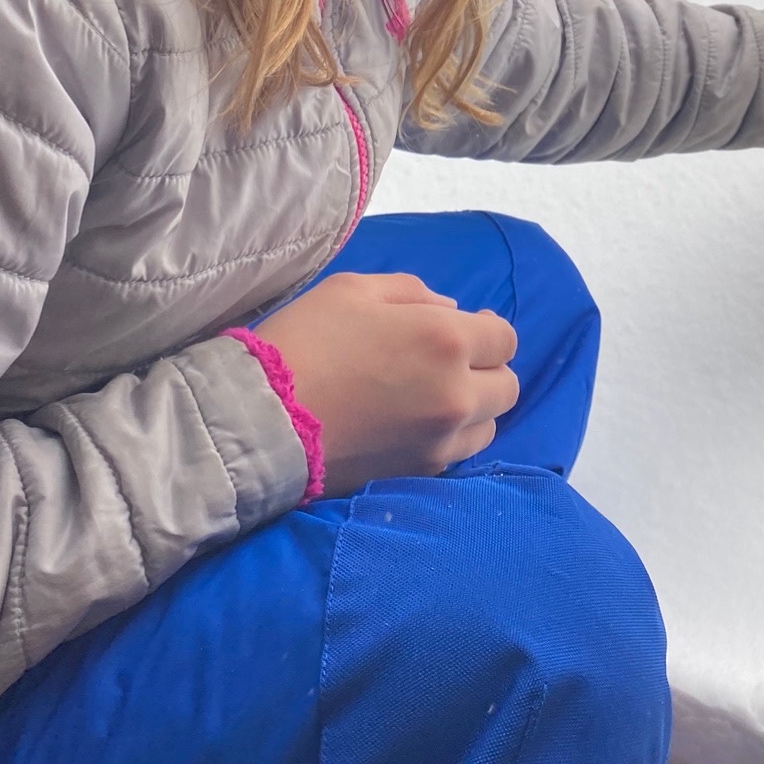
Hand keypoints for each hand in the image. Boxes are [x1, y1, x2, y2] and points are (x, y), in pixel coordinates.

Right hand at [257, 271, 518, 496]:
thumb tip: (451, 309)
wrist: (256, 419)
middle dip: (486, 370)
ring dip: (474, 408)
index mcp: (448, 339)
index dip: (485, 331)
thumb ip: (414, 292)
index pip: (504, 338)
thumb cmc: (303, 341)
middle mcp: (457, 393)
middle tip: (449, 364)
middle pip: (507, 385)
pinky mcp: (417, 474)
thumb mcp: (355, 290)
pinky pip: (458, 455)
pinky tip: (417, 426)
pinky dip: (449, 439)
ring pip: (489, 424)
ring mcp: (441, 440)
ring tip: (433, 398)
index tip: (461, 329)